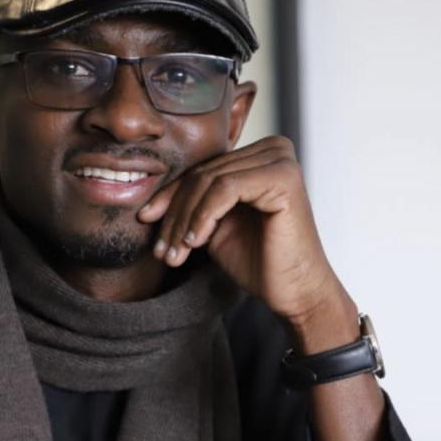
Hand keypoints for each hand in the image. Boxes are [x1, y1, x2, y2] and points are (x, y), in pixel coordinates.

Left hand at [138, 135, 343, 322]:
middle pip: (203, 173)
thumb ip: (194, 201)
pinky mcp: (283, 178)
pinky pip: (226, 188)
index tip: (146, 221)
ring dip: (184, 220)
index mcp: (258, 154)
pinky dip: (203, 216)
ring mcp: (280, 160)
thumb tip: (148, 200)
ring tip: (175, 253)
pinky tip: (196, 242)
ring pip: (209, 180)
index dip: (169, 196)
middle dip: (174, 213)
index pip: (201, 169)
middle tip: (160, 249)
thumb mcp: (214, 223)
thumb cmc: (258, 259)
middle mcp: (272, 149)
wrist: (294, 292)